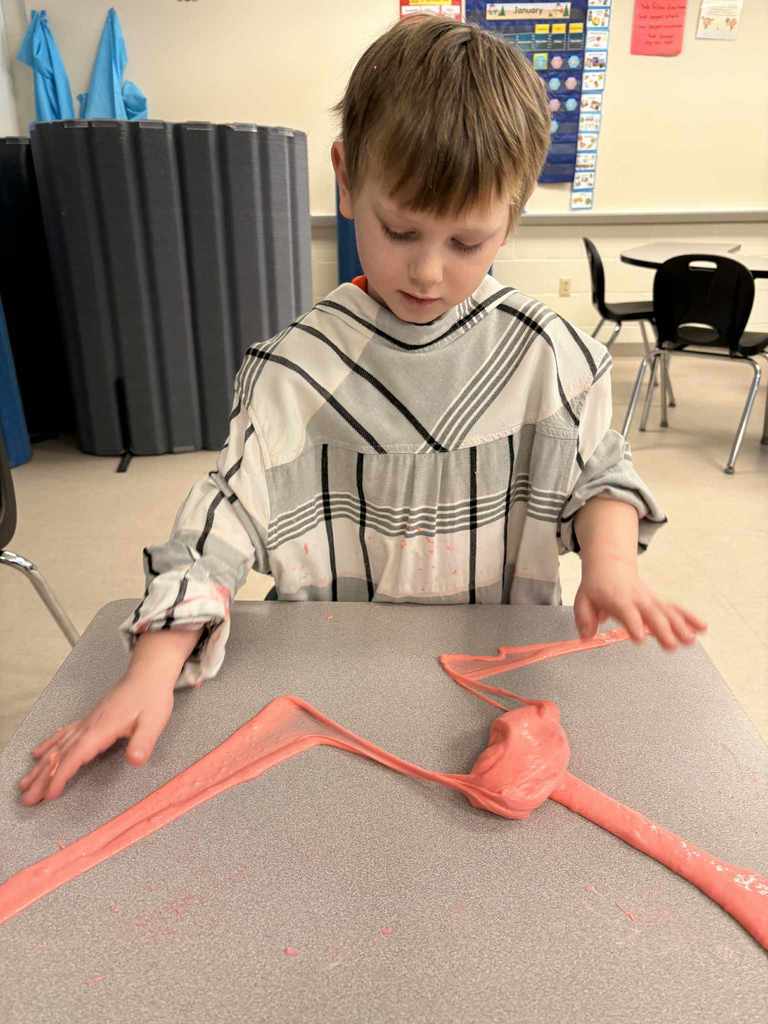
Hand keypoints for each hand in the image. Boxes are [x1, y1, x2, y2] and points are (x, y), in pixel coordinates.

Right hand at [18, 672, 174, 805]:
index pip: (75, 756)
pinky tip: (39, 752)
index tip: (49, 794)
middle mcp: (89, 725)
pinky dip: (49, 744)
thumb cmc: (152, 697)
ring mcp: (88, 721)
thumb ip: (143, 742)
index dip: (61, 776)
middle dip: (42, 777)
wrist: (148, 674)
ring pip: (58, 746)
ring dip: (41, 765)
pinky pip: (64, 733)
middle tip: (26, 798)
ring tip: (25, 782)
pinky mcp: (91, 718)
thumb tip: (135, 761)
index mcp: (101, 729)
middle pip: (60, 754)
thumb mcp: (154, 721)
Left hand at [575, 555, 706, 649]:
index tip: (640, 637)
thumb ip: (584, 617)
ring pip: (667, 612)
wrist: (610, 564)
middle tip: (672, 645)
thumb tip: (586, 636)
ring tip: (691, 640)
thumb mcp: (583, 598)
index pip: (627, 612)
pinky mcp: (658, 602)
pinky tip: (702, 628)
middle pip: (652, 614)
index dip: (634, 624)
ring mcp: (650, 600)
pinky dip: (690, 617)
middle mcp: (638, 599)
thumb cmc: (597, 584)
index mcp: (618, 598)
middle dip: (663, 630)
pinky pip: (675, 609)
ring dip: (681, 626)